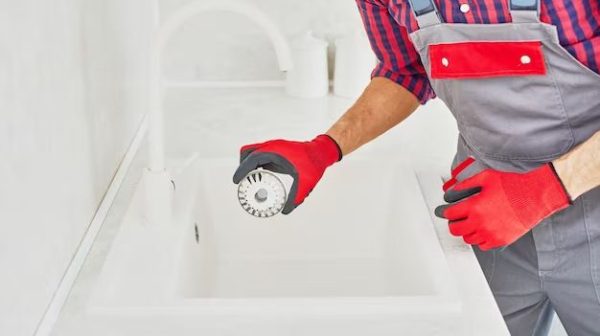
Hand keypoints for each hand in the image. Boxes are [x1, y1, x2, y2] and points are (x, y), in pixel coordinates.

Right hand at [233, 134, 341, 213]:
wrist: (322, 151)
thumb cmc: (314, 164)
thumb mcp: (306, 182)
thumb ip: (297, 196)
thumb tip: (285, 211)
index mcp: (275, 151)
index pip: (252, 159)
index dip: (242, 170)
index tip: (236, 181)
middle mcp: (272, 147)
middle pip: (247, 153)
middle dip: (242, 167)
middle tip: (242, 183)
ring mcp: (273, 147)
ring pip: (252, 153)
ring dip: (248, 165)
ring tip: (249, 182)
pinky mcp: (276, 151)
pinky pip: (261, 156)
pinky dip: (256, 165)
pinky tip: (259, 177)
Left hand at [435, 159, 570, 249]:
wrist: (538, 193)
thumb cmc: (515, 184)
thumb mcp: (486, 177)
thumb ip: (466, 184)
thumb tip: (453, 190)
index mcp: (475, 206)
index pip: (449, 214)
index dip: (445, 212)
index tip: (444, 211)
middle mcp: (481, 222)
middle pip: (456, 230)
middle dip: (453, 223)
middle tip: (456, 218)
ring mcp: (492, 233)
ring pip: (468, 239)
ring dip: (466, 231)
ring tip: (471, 222)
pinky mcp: (502, 240)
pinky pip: (483, 245)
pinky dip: (480, 239)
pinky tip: (483, 229)